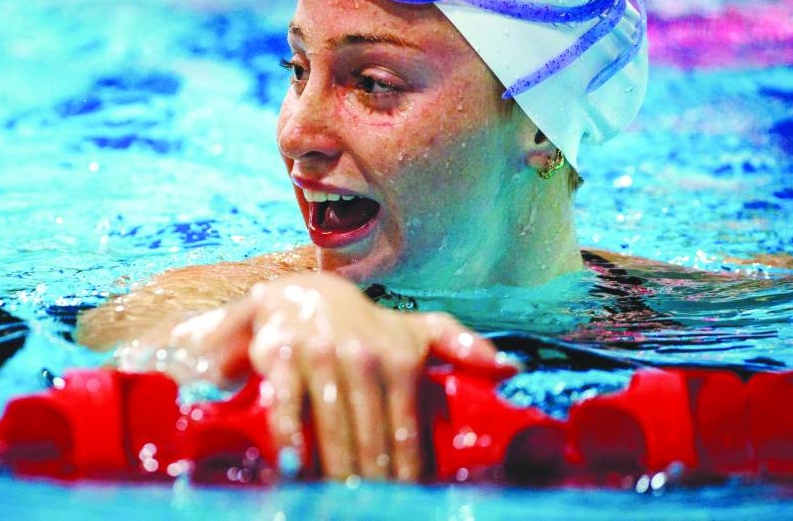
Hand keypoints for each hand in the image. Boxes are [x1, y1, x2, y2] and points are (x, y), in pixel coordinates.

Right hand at [117, 271, 516, 480]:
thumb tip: (510, 367)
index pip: (405, 431)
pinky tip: (295, 469)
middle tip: (370, 508)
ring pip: (332, 427)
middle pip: (370, 437)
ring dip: (336, 470)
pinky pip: (286, 406)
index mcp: (400, 359)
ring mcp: (322, 356)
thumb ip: (459, 345)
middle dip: (373, 481)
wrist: (301, 293)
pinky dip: (290, 440)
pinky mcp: (282, 356)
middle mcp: (364, 358)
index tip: (407, 500)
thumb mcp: (415, 329)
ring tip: (339, 502)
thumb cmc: (367, 326)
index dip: (407, 473)